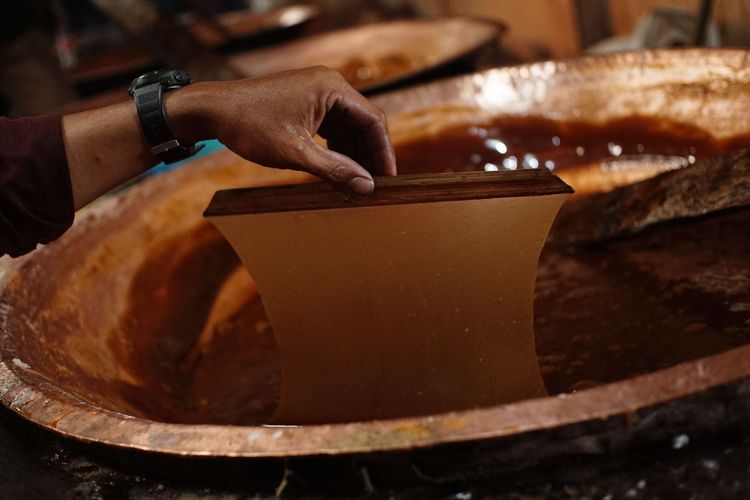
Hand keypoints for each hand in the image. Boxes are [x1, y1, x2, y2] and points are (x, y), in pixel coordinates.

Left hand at [168, 67, 397, 194]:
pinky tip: (338, 170)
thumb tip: (366, 187)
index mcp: (331, 88)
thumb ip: (334, 170)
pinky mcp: (306, 104)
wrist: (212, 111)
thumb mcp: (295, 153)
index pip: (373, 120)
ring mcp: (317, 94)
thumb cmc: (250, 124)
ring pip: (349, 128)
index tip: (388, 179)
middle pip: (364, 124)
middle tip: (373, 187)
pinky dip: (338, 149)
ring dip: (354, 154)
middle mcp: (329, 86)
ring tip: (357, 183)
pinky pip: (333, 128)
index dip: (384, 152)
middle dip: (369, 155)